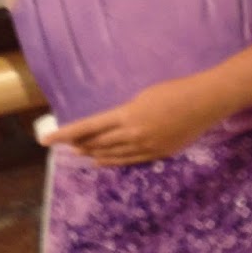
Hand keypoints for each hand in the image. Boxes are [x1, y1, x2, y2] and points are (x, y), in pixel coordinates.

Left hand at [44, 76, 224, 164]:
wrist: (205, 102)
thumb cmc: (175, 90)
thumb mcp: (144, 96)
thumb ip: (126, 112)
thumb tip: (114, 123)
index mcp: (127, 115)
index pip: (87, 127)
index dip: (65, 134)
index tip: (46, 140)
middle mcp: (133, 134)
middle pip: (98, 143)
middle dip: (78, 144)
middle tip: (63, 146)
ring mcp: (146, 147)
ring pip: (112, 155)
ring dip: (93, 154)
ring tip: (80, 154)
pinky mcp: (158, 154)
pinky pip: (130, 161)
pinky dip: (113, 161)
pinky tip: (103, 162)